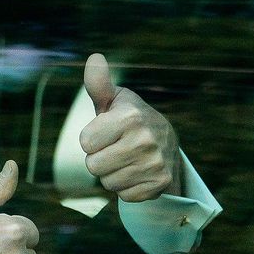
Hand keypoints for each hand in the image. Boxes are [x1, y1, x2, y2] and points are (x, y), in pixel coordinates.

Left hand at [80, 53, 180, 201]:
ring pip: (108, 183)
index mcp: (130, 117)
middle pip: (93, 166)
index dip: (92, 139)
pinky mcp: (159, 185)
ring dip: (113, 174)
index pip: (85, 142)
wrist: (167, 143)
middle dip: (100, 159)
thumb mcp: (115, 100)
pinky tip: (137, 172)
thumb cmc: (130, 119)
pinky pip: (124, 196)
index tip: (107, 132)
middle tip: (117, 148)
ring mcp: (155, 164)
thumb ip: (98, 83)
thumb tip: (94, 58)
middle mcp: (145, 140)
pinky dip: (127, 188)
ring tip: (127, 160)